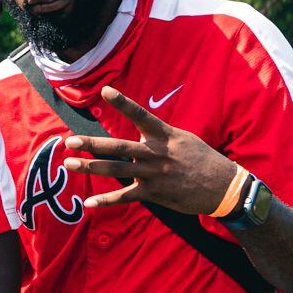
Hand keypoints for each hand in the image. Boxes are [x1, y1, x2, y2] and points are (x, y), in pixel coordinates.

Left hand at [62, 87, 241, 214]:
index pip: (140, 115)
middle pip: (118, 146)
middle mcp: (156, 152)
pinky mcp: (154, 193)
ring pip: (116, 170)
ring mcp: (153, 174)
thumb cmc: (202, 159)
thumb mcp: (183, 139)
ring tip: (69, 164)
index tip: (105, 90)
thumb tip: (140, 128)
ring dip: (90, 167)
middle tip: (69, 141)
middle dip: (92, 144)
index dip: (123, 102)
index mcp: (164, 135)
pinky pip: (125, 197)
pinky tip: (89, 203)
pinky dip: (106, 200)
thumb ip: (158, 134)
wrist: (224, 186)